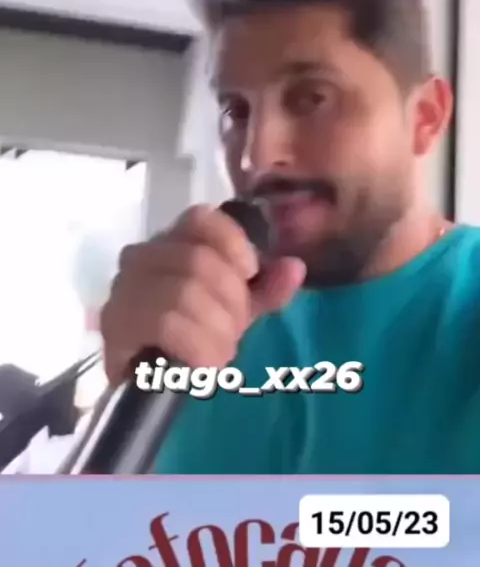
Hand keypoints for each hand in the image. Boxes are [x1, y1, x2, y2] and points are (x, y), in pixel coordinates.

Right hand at [100, 204, 305, 384]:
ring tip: (221, 352)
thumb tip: (295, 267)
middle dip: (230, 301)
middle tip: (235, 330)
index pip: (200, 218)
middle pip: (197, 259)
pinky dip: (197, 346)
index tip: (251, 273)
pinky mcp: (114, 324)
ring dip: (216, 329)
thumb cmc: (197, 335)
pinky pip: (164, 322)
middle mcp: (141, 256)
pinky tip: (205, 365)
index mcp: (174, 241)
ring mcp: (123, 288)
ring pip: (183, 291)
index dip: (232, 243)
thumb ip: (267, 287)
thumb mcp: (239, 308)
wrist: (155, 386)